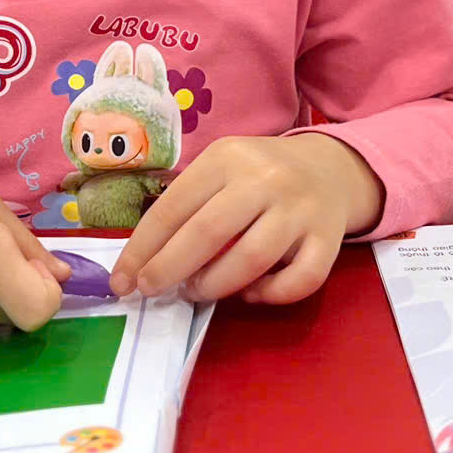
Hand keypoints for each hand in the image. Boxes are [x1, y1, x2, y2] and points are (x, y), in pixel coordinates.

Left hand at [108, 133, 380, 305]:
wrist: (330, 168)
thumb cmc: (259, 175)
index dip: (141, 249)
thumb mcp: (221, 168)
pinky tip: (251, 294)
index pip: (173, 207)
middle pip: (207, 233)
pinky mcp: (329, 239)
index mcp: (227, 157)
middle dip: (168, 269)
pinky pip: (300, 280)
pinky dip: (270, 295)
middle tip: (151, 290)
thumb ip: (188, 203)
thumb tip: (142, 259)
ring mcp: (300, 210)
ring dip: (214, 285)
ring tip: (197, 291)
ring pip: (251, 260)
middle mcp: (265, 179)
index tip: (122, 280)